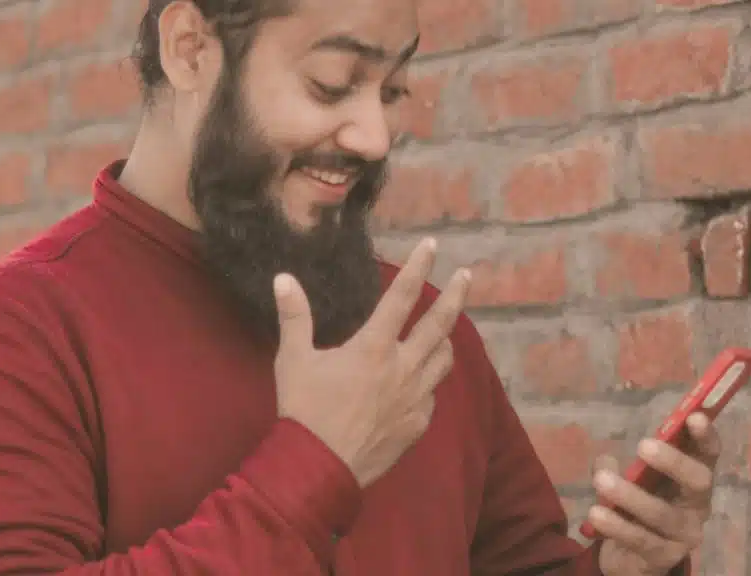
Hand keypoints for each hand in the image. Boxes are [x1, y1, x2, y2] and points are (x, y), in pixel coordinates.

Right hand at [273, 238, 470, 487]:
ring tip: (444, 332)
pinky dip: (429, 382)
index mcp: (374, 346)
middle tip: (467, 276)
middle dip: (456, 296)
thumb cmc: (304, 410)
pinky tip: (419, 384)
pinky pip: (432, 396)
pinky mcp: (417, 425)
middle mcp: (403, 367)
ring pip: (443, 360)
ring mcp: (414, 398)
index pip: (402, 297)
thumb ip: (294, 317)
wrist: (320, 468)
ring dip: (445, 340)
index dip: (418, 267)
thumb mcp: (293, 360)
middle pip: (440, 325)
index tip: (432, 246)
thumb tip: (283, 278)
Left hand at [594, 414, 720, 575]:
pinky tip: (596, 513)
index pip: (707, 455)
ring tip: (601, 480)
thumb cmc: (635, 509)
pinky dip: (616, 525)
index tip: (694, 416)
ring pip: (662, 513)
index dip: (705, 436)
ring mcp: (684, 535)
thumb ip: (616, 468)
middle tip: (643, 445)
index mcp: (693, 481)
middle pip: (698, 481)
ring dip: (630, 495)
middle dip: (674, 461)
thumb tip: (606, 460)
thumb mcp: (627, 483)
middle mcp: (697, 507)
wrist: (631, 559)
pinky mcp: (664, 557)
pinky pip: (641, 539)